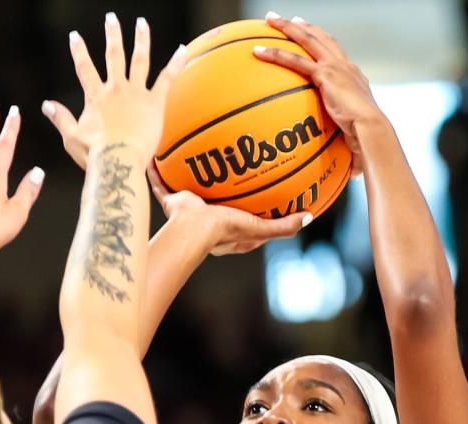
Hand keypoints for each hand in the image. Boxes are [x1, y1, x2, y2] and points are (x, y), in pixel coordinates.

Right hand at [51, 15, 185, 169]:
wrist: (118, 163)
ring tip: (142, 24)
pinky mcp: (154, 102)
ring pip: (139, 60)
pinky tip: (182, 50)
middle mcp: (115, 89)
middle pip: (114, 56)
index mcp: (96, 96)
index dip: (79, 51)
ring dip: (141, 40)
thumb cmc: (95, 156)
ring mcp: (136, 93)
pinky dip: (175, 63)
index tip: (75, 36)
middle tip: (111, 18)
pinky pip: (167, 79)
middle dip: (112, 35)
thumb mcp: (71, 137)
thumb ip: (60, 118)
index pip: (84, 68)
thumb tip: (46, 105)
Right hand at [147, 164, 309, 255]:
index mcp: (228, 228)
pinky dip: (158, 171)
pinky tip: (158, 152)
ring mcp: (188, 210)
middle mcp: (208, 219)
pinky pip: (163, 183)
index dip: (251, 202)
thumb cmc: (225, 230)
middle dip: (220, 183)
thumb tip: (309, 217)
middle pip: (216, 198)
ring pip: (189, 188)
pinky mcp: (172, 202)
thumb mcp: (259, 228)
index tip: (260, 186)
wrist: (192, 230)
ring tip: (195, 149)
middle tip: (229, 160)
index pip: (242, 215)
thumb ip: (284, 226)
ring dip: (190, 172)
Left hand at [254, 13, 388, 175]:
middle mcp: (346, 67)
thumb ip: (352, 153)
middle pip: (321, 38)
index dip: (323, 43)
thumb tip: (353, 176)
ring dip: (287, 28)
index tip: (310, 36)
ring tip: (269, 19)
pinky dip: (276, 54)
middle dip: (303, 27)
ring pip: (307, 39)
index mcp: (354, 78)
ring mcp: (335, 67)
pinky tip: (258, 51)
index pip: (336, 55)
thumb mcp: (359, 144)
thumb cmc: (369, 144)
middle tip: (288, 20)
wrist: (373, 132)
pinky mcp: (325, 74)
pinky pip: (295, 60)